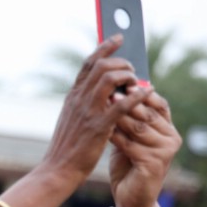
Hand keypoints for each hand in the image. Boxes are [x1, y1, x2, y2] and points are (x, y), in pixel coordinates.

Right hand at [41, 36, 149, 185]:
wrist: (58, 169)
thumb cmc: (68, 147)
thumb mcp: (72, 119)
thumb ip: (85, 103)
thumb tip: (104, 92)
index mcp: (73, 96)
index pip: (88, 63)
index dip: (105, 47)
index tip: (118, 38)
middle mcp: (79, 99)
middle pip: (101, 65)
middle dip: (122, 62)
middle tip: (133, 70)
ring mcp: (88, 111)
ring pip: (109, 78)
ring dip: (128, 75)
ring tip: (137, 82)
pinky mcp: (99, 126)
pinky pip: (121, 104)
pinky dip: (137, 95)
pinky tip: (147, 93)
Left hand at [109, 88, 181, 206]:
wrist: (132, 199)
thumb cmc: (128, 165)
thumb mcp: (131, 137)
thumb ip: (131, 117)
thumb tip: (119, 89)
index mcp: (169, 129)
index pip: (159, 104)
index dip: (141, 93)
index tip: (122, 83)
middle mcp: (172, 138)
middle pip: (148, 114)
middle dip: (127, 102)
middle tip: (109, 91)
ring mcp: (166, 151)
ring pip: (138, 128)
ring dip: (119, 116)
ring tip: (103, 105)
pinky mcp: (155, 164)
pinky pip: (130, 144)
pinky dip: (115, 135)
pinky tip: (102, 128)